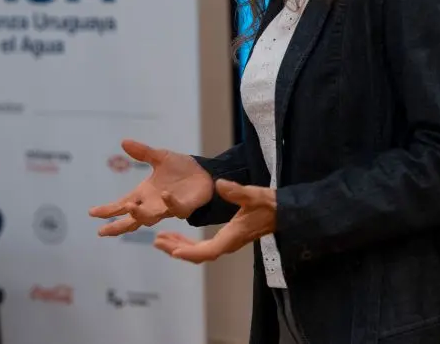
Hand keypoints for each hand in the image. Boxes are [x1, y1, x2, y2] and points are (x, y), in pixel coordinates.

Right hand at [88, 139, 213, 235]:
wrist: (204, 172)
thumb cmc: (180, 169)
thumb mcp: (160, 157)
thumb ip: (142, 153)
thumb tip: (124, 142)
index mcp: (144, 194)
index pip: (121, 205)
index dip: (108, 210)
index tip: (92, 213)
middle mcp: (152, 204)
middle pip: (132, 219)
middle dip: (117, 225)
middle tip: (102, 231)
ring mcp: (167, 208)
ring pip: (150, 217)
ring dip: (140, 214)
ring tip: (130, 207)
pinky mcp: (184, 207)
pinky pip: (175, 209)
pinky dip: (169, 203)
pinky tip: (163, 194)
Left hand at [153, 179, 275, 263]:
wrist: (283, 212)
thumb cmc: (269, 205)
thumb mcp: (254, 195)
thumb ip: (237, 191)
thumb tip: (220, 184)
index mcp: (232, 236)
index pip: (207, 251)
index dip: (190, 251)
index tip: (173, 251)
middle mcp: (228, 243)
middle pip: (198, 254)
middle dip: (177, 249)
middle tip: (157, 241)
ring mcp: (227, 242)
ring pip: (199, 252)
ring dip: (180, 246)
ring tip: (161, 239)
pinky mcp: (227, 238)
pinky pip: (204, 247)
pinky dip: (188, 243)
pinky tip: (178, 237)